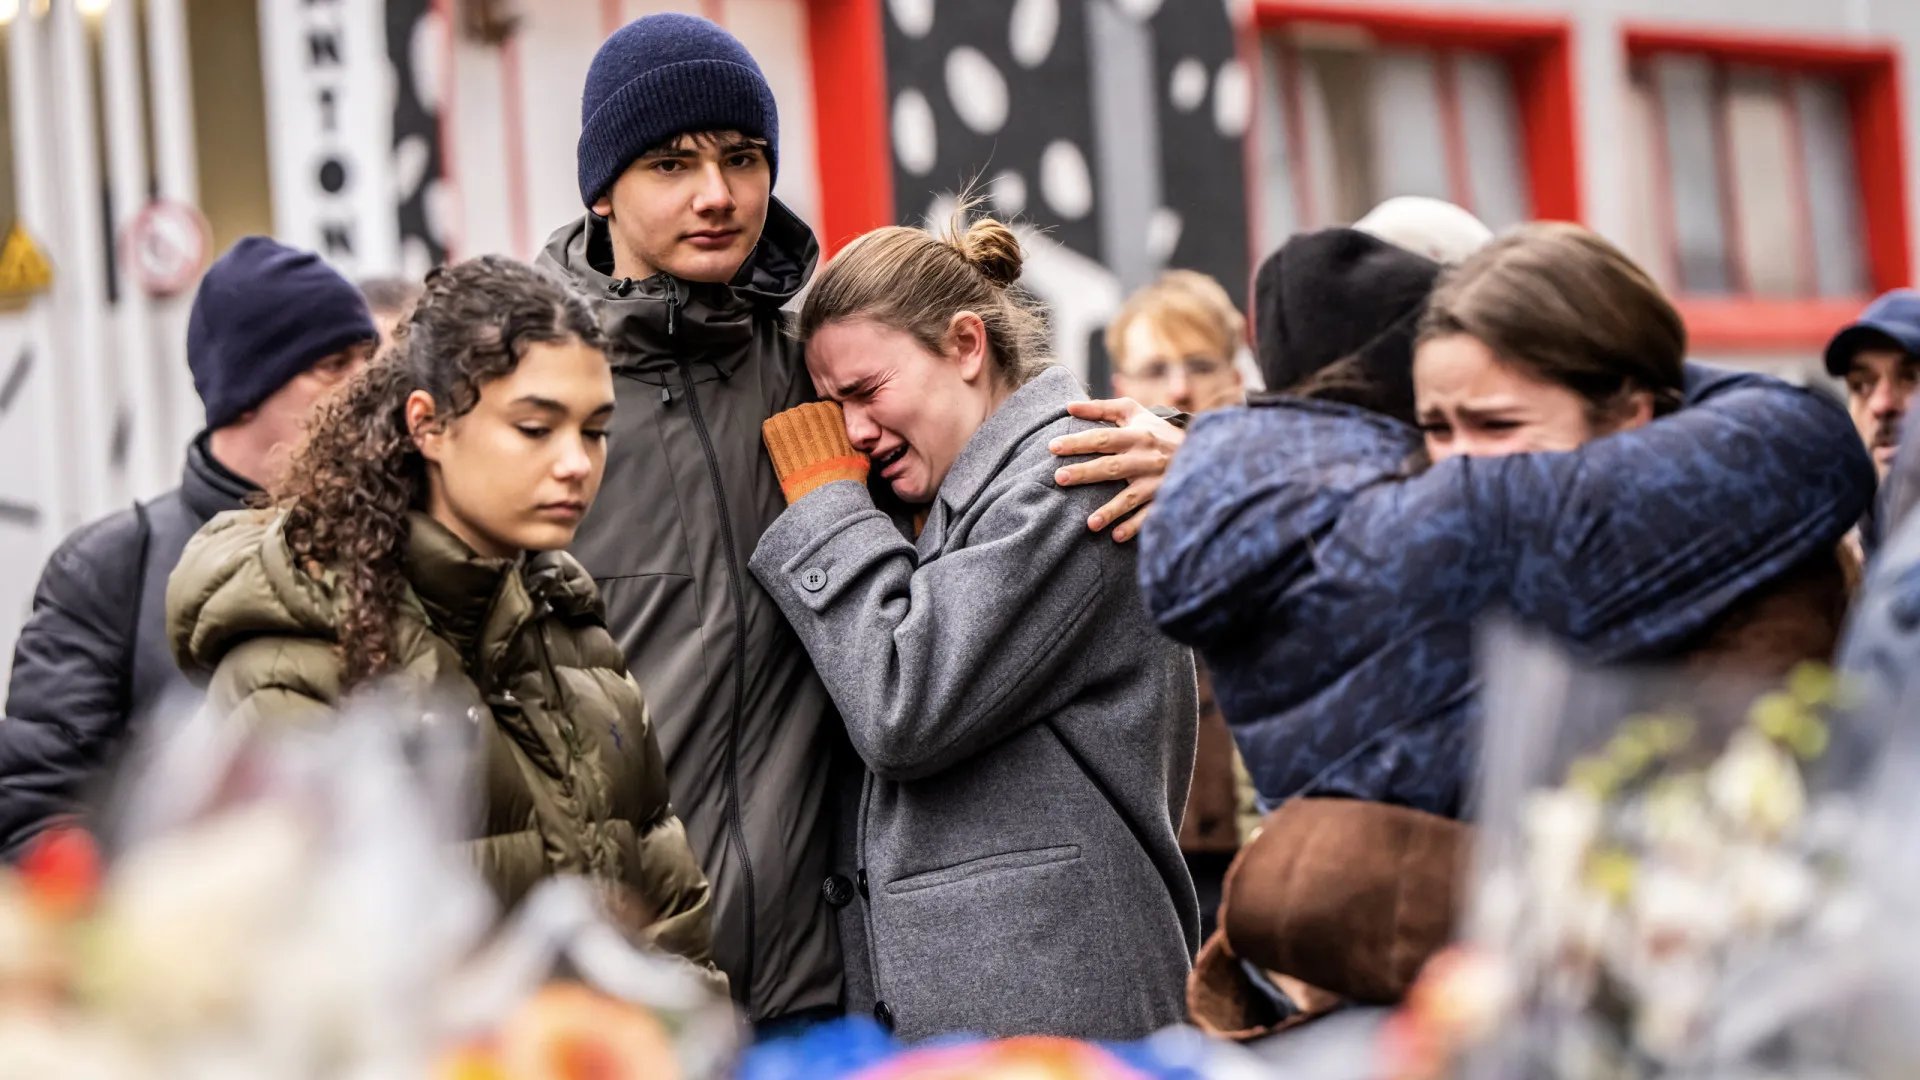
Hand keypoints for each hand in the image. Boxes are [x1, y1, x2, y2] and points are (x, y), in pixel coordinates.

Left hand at [1049, 398, 1185, 542]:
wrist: (1204, 450)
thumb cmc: (1158, 431)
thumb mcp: (1134, 413)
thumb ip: (1102, 409)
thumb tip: (1068, 406)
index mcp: (1137, 435)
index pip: (1103, 438)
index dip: (1078, 442)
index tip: (1053, 447)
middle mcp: (1146, 458)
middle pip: (1112, 466)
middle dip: (1085, 472)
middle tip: (1059, 478)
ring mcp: (1157, 482)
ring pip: (1132, 497)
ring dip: (1111, 510)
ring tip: (1090, 524)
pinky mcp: (1166, 499)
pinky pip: (1150, 516)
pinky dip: (1135, 527)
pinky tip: (1116, 537)